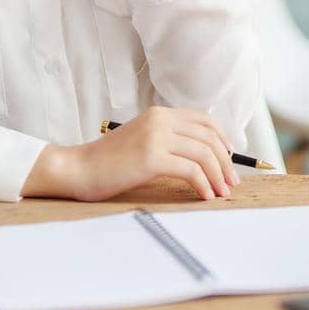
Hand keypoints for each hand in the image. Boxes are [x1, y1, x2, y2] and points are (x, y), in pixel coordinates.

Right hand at [25, 106, 239, 201]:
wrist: (77, 169)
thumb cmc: (107, 162)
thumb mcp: (141, 139)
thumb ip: (166, 139)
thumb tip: (201, 156)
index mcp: (159, 113)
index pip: (204, 120)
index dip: (223, 139)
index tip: (230, 159)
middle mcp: (160, 120)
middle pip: (209, 137)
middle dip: (225, 161)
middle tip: (231, 182)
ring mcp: (156, 137)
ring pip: (204, 154)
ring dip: (218, 176)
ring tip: (221, 193)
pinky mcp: (152, 158)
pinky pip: (191, 170)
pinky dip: (204, 185)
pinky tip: (204, 196)